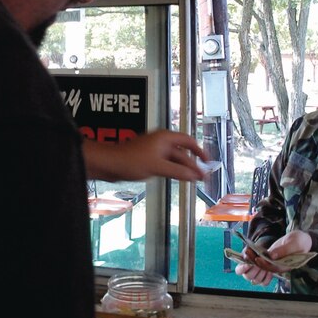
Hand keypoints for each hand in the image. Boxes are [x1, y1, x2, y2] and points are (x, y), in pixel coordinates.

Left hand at [82, 130, 208, 182]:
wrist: (110, 164)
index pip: (189, 141)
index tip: (207, 161)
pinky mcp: (149, 159)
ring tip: (193, 180)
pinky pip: (166, 164)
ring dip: (183, 169)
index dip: (200, 151)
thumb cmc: (129, 160)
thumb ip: (177, 172)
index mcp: (165, 138)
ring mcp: (155, 150)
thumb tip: (193, 175)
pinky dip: (174, 170)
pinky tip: (178, 178)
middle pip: (182, 152)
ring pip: (174, 159)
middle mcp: (161, 142)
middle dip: (193, 164)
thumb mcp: (158, 167)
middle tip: (202, 176)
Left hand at [235, 230, 313, 281]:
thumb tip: (271, 255)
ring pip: (263, 262)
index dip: (265, 264)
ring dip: (253, 258)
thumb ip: (283, 250)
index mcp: (287, 265)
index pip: (274, 268)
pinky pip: (263, 256)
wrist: (303, 239)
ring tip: (246, 250)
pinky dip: (256, 254)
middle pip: (266, 266)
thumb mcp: (294, 243)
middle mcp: (280, 265)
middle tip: (247, 254)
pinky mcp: (272, 255)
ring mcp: (276, 260)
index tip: (257, 259)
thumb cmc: (301, 241)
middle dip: (256, 261)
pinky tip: (249, 249)